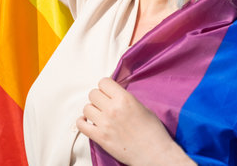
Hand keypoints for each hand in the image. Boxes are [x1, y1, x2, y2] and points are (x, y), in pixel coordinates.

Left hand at [76, 77, 194, 165]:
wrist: (154, 153)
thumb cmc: (153, 132)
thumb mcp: (142, 106)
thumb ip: (125, 98)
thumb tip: (114, 95)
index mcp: (124, 99)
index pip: (103, 82)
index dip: (105, 86)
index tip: (107, 90)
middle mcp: (112, 109)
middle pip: (93, 93)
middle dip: (98, 97)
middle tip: (103, 102)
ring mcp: (105, 124)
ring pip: (86, 108)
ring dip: (92, 109)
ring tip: (98, 113)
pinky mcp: (100, 138)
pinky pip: (81, 125)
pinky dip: (82, 122)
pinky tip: (88, 122)